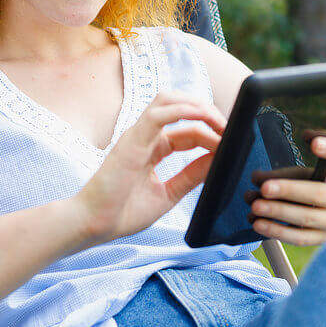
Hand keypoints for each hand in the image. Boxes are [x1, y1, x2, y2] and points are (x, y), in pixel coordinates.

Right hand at [76, 91, 225, 244]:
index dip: (211, 135)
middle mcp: (146, 137)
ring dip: (197, 105)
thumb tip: (218, 160)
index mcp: (154, 149)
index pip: (188, 132)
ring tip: (218, 120)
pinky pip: (158, 114)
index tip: (231, 145)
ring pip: (168, 101)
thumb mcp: (168, 194)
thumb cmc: (122, 212)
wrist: (94, 225)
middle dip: (208, 114)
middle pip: (182, 110)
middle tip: (229, 129)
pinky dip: (181, 109)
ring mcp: (138, 136)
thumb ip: (191, 176)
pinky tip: (200, 115)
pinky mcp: (131, 139)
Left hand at [249, 136, 325, 245]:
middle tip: (264, 187)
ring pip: (306, 218)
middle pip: (319, 193)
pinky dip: (277, 231)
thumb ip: (319, 144)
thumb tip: (307, 135)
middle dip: (289, 190)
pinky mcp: (323, 238)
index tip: (315, 143)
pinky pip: (300, 237)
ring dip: (278, 212)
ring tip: (255, 205)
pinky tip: (258, 223)